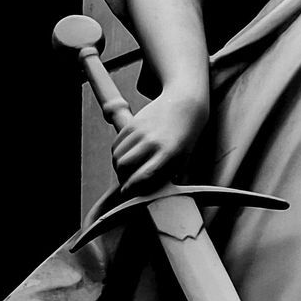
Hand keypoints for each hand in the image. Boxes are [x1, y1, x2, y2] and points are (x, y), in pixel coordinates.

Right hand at [111, 76, 209, 190]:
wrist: (184, 106)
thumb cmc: (184, 139)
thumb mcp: (181, 159)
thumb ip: (165, 175)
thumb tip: (146, 193)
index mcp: (169, 154)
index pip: (143, 175)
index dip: (131, 187)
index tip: (126, 194)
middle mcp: (153, 142)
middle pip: (124, 165)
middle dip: (121, 178)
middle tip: (126, 182)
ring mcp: (141, 131)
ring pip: (117, 155)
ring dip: (118, 167)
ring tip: (125, 171)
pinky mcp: (133, 123)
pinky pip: (117, 144)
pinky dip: (117, 154)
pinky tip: (124, 157)